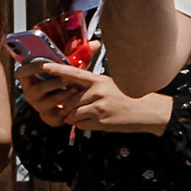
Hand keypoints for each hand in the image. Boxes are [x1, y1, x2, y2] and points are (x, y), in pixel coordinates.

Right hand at [17, 54, 87, 125]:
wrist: (66, 103)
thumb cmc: (63, 80)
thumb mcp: (68, 66)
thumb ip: (79, 55)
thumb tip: (95, 43)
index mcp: (30, 78)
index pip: (21, 72)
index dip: (30, 68)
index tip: (43, 65)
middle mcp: (30, 92)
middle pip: (36, 88)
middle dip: (52, 82)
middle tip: (66, 78)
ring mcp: (39, 105)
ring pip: (48, 100)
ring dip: (62, 93)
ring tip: (76, 88)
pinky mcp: (48, 116)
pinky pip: (57, 111)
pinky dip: (67, 104)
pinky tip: (76, 99)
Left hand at [51, 67, 170, 138]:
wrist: (146, 111)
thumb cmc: (127, 97)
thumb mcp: (109, 85)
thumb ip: (91, 87)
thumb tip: (72, 92)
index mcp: (98, 80)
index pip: (74, 73)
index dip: (58, 69)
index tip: (44, 66)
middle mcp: (97, 92)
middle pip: (69, 100)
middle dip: (67, 107)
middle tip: (73, 109)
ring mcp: (99, 107)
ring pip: (73, 114)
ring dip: (73, 117)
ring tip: (84, 115)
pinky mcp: (101, 121)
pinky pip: (81, 124)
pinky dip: (81, 125)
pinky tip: (92, 121)